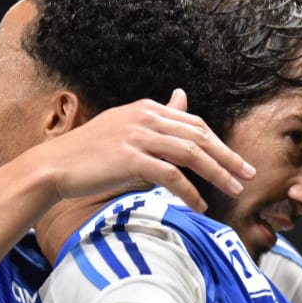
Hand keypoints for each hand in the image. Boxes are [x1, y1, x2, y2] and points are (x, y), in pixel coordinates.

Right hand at [34, 89, 254, 211]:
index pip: (193, 123)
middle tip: (248, 175)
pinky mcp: (131, 159)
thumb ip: (155, 118)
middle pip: (199, 136)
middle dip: (228, 157)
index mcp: (145, 109)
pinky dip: (190, 192)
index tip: (236, 161)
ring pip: (191, 154)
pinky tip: (199, 205)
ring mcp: (138, 137)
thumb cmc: (87, 154)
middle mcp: (144, 118)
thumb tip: (182, 97)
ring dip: (217, 174)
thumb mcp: (124, 128)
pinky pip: (172, 176)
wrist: (53, 167)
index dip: (218, 143)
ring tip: (234, 190)